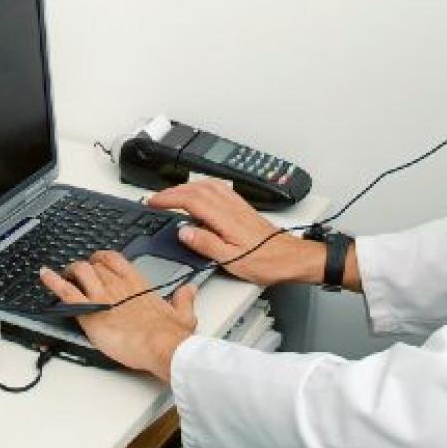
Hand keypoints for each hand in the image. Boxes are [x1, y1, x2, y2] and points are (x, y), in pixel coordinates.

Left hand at [39, 251, 197, 381]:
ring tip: (64, 275)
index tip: (98, 261)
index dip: (103, 258)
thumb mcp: (184, 314)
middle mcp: (118, 285)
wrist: (162, 346)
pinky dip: (52, 282)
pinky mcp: (90, 311)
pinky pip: (66, 291)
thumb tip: (189, 290)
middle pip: (94, 264)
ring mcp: (102, 296)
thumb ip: (184, 299)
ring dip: (70, 271)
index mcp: (138, 284)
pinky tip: (44, 275)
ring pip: (79, 271)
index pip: (115, 260)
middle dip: (85, 267)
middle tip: (79, 273)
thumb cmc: (171, 334)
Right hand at [146, 179, 322, 286]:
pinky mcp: (244, 208)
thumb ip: (206, 244)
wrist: (292, 258)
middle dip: (173, 190)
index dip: (168, 199)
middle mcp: (231, 208)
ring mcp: (238, 206)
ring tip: (173, 194)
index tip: (153, 202)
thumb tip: (184, 231)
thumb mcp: (232, 260)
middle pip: (197, 188)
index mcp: (225, 219)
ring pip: (208, 185)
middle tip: (156, 199)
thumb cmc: (267, 262)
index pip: (190, 200)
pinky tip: (201, 192)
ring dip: (187, 186)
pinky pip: (220, 188)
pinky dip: (203, 186)